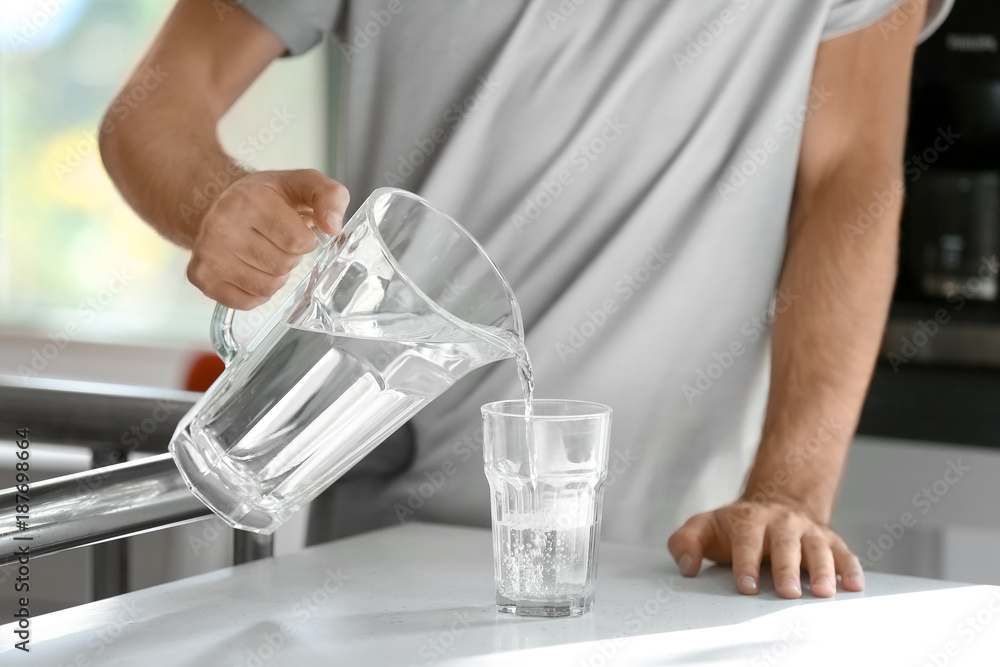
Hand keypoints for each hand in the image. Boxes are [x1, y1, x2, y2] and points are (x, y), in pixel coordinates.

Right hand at [187, 169, 349, 308]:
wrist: (217, 202)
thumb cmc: (264, 198)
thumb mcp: (302, 184)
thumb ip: (330, 196)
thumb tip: (334, 226)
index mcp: (249, 200)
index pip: (299, 242)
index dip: (305, 239)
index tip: (292, 227)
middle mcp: (222, 227)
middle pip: (283, 266)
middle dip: (289, 257)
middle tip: (274, 240)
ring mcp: (208, 254)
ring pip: (268, 287)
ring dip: (275, 276)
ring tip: (262, 253)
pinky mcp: (202, 277)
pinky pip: (248, 302)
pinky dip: (257, 292)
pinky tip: (249, 269)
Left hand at [667, 498, 864, 598]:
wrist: (772, 504)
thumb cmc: (734, 527)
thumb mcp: (703, 527)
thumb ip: (685, 543)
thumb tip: (686, 565)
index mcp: (748, 520)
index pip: (747, 541)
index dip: (746, 564)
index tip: (747, 586)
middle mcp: (780, 522)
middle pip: (785, 545)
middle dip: (786, 568)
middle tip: (787, 592)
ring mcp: (806, 530)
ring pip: (817, 548)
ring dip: (822, 569)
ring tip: (823, 592)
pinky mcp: (828, 539)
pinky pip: (842, 552)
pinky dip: (850, 567)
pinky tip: (854, 585)